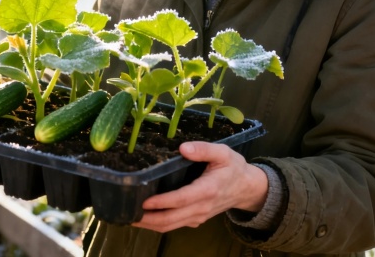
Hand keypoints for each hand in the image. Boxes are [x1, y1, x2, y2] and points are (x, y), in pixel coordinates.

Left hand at [131, 142, 267, 232]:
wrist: (247, 188)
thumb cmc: (233, 167)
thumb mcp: (223, 152)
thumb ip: (203, 149)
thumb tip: (183, 148)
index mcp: (207, 190)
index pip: (181, 199)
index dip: (162, 202)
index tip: (143, 201)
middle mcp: (201, 207)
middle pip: (171, 219)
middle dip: (148, 218)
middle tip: (126, 212)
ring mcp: (198, 216)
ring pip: (170, 226)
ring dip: (149, 224)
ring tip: (129, 217)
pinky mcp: (195, 219)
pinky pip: (174, 226)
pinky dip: (158, 224)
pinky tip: (144, 217)